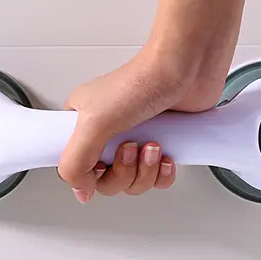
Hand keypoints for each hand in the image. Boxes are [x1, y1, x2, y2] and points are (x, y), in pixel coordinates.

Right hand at [57, 47, 224, 202]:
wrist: (185, 69)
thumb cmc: (141, 80)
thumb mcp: (94, 122)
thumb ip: (75, 162)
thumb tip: (79, 190)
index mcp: (83, 124)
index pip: (75, 166)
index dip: (90, 173)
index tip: (102, 163)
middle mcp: (108, 132)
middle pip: (106, 181)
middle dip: (123, 172)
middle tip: (131, 148)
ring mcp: (136, 139)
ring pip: (133, 182)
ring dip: (144, 171)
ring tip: (151, 146)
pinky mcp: (162, 145)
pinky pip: (157, 179)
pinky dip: (162, 173)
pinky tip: (165, 154)